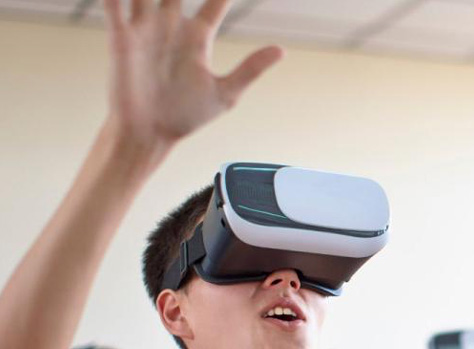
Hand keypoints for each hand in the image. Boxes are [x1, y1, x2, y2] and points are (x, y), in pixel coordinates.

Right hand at [103, 0, 282, 143]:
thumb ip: (250, 68)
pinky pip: (115, 7)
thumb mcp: (225, 93)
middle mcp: (171, 27)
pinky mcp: (122, 39)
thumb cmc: (185, 117)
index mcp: (197, 38)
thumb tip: (281, 50)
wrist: (150, 134)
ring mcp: (146, 30)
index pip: (216, 3)